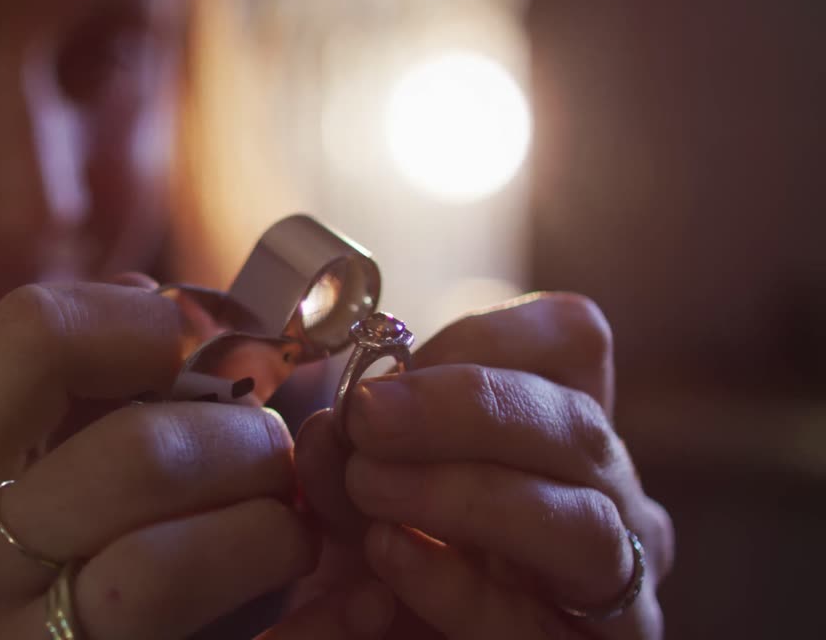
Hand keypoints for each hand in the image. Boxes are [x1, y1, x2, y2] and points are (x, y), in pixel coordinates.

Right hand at [0, 282, 318, 638]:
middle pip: (139, 450)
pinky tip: (283, 584)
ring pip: (173, 564)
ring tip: (281, 531)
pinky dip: (270, 594)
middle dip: (242, 441)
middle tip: (270, 455)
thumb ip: (63, 402)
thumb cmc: (1, 599)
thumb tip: (168, 312)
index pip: (35, 329)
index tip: (200, 353)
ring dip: (264, 530)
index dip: (145, 324)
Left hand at [295, 293, 675, 638]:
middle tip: (368, 416)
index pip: (575, 340)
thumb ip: (351, 454)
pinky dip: (455, 587)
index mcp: (564, 428)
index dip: (487, 337)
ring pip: (580, 524)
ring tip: (369, 485)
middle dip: (465, 409)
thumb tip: (332, 432)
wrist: (393, 635)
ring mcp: (614, 584)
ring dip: (465, 495)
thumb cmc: (388, 559)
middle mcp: (610, 496)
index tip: (390, 364)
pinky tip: (391, 555)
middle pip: (578, 425)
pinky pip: (533, 623)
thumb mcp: (365, 489)